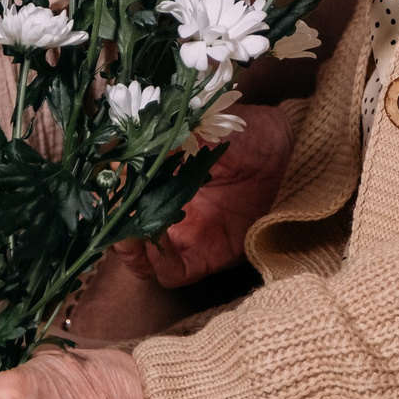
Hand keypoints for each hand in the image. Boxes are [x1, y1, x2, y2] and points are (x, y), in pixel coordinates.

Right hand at [117, 101, 292, 287]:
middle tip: (114, 216)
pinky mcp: (209, 256)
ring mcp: (186, 233)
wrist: (292, 151)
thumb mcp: (201, 127)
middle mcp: (168, 206)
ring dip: (131, 249)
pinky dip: (160, 264)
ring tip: (131, 234)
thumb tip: (125, 154)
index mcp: (161, 175)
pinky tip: (159, 245)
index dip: (110, 192)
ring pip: (143, 257)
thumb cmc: (246, 132)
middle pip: (125, 228)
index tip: (106, 184)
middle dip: (113, 225)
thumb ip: (165, 141)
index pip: (121, 191)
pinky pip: (175, 272)